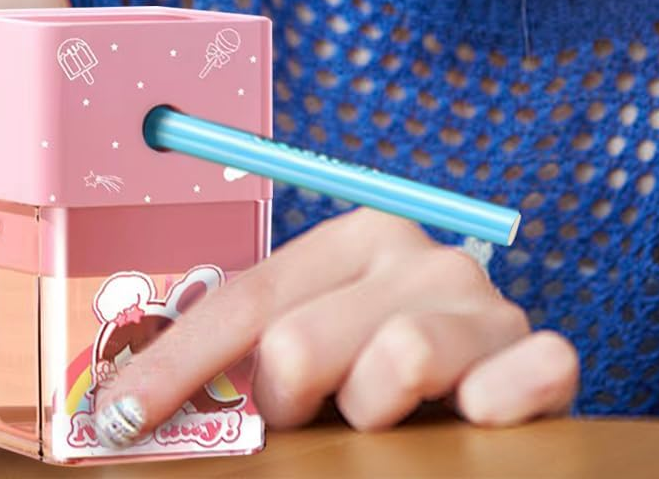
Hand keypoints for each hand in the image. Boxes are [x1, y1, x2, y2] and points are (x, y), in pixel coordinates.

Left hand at [93, 208, 577, 444]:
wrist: (487, 387)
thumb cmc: (377, 370)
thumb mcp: (314, 346)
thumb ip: (251, 356)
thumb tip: (134, 404)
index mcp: (355, 237)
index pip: (246, 303)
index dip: (176, 366)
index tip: (120, 420)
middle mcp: (418, 256)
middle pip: (299, 341)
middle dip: (280, 402)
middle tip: (302, 419)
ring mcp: (483, 302)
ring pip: (396, 360)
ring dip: (369, 415)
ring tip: (377, 419)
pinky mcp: (538, 355)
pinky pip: (520, 378)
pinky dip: (491, 406)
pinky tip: (475, 417)